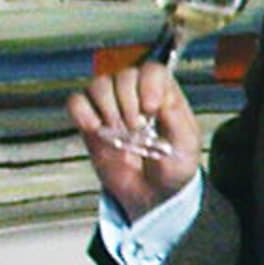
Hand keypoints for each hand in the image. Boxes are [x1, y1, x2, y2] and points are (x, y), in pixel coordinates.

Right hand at [70, 62, 199, 221]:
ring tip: (120, 133)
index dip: (149, 84)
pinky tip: (96, 129)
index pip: (152, 70)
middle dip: (128, 103)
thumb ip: (177, 120)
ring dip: (108, 109)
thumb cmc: (174, 166)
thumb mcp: (187, 145)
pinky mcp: (91, 121)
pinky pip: (76, 102)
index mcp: (165, 94)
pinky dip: (82, 113)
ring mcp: (112, 106)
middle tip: (137, 129)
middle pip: (124, 76)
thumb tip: (164, 99)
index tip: (151, 108)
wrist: (154, 193)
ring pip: (99, 85)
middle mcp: (137, 94)